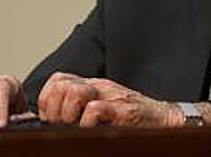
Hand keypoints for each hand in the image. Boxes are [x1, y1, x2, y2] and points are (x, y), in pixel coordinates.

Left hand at [37, 72, 180, 126]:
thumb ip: (82, 106)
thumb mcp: (103, 106)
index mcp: (92, 85)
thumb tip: (52, 120)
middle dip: (54, 108)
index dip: (46, 100)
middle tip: (60, 125)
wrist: (163, 118)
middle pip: (61, 85)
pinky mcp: (124, 112)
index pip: (58, 80)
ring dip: (68, 114)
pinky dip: (87, 123)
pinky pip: (95, 110)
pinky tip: (92, 130)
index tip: (49, 119)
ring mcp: (112, 97)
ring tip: (74, 127)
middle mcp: (100, 87)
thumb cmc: (132, 118)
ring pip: (75, 93)